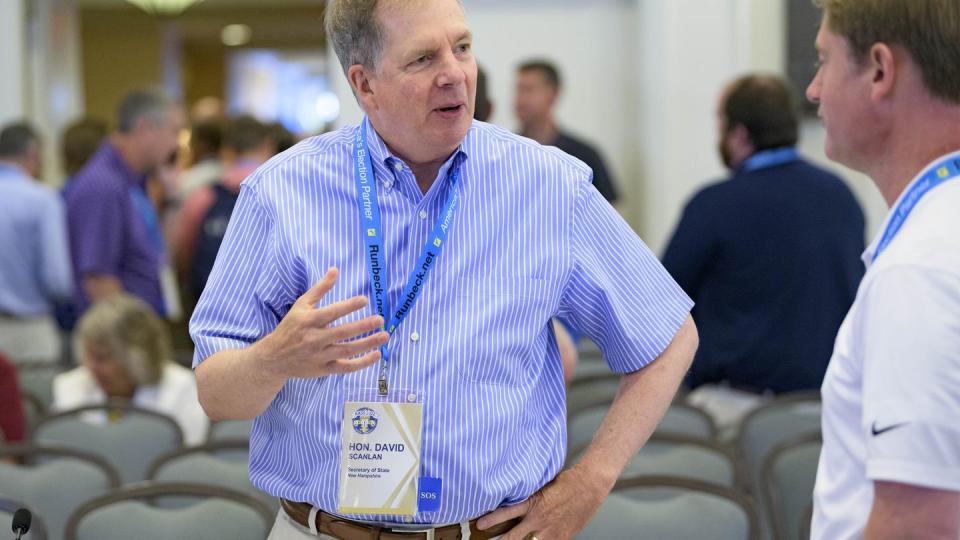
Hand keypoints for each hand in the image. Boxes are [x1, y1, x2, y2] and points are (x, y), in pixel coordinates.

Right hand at [256, 267, 388, 379]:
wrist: (274, 358)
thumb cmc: (291, 327)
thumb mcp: (301, 305)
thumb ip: (320, 289)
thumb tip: (335, 270)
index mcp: (309, 321)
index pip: (331, 313)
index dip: (348, 306)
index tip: (364, 300)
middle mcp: (314, 339)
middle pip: (342, 332)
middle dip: (362, 326)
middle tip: (380, 320)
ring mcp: (320, 356)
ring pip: (347, 350)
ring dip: (367, 343)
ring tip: (384, 336)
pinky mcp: (324, 370)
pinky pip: (346, 368)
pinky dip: (362, 363)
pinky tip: (376, 354)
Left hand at [476, 466, 610, 539]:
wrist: (589, 485)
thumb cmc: (568, 482)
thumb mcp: (543, 487)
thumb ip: (531, 497)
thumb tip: (520, 502)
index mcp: (532, 504)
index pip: (506, 513)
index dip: (492, 520)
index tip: (480, 525)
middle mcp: (538, 519)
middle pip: (513, 537)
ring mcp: (549, 531)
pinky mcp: (561, 537)